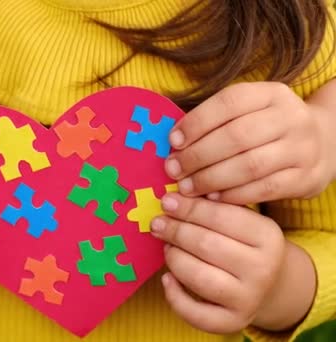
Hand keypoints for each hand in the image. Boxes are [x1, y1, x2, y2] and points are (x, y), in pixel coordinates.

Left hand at [150, 193, 286, 332]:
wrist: (268, 283)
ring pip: (198, 277)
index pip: (221, 216)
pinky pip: (197, 313)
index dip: (189, 208)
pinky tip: (167, 278)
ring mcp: (250, 297)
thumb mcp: (240, 219)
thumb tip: (174, 198)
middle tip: (157, 223)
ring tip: (166, 247)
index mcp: (268, 235)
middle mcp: (264, 268)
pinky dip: (175, 296)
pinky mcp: (234, 321)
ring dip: (174, 259)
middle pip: (207, 245)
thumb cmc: (243, 243)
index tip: (166, 201)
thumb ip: (213, 206)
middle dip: (176, 231)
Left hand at [165, 82, 335, 203]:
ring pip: (250, 165)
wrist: (324, 143)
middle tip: (173, 169)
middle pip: (237, 136)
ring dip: (211, 178)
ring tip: (186, 187)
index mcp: (271, 94)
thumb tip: (173, 143)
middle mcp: (291, 117)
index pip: (229, 102)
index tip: (173, 141)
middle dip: (198, 155)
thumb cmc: (266, 129)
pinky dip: (234, 195)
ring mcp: (303, 148)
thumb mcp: (248, 112)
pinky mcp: (307, 177)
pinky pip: (264, 189)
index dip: (197, 122)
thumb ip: (215, 122)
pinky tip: (212, 198)